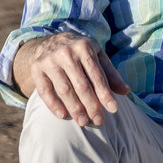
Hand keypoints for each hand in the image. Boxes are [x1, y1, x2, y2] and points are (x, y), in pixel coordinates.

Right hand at [13, 33, 129, 127]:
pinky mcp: (36, 69)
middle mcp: (66, 53)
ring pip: (64, 89)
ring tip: (83, 122)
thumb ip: (110, 74)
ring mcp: (50, 60)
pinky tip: (63, 115)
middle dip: (91, 105)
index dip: (105, 93)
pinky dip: (53, 104)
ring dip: (74, 108)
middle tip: (98, 121)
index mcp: (84, 48)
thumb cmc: (80, 52)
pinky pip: (45, 90)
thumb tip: (126, 91)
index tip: (114, 109)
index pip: (97, 75)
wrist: (51, 41)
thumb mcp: (97, 56)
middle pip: (81, 84)